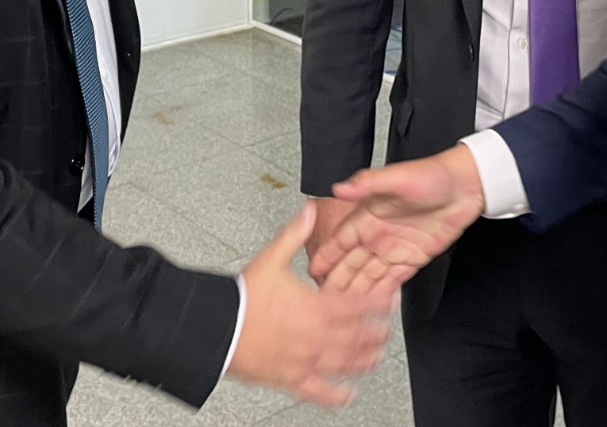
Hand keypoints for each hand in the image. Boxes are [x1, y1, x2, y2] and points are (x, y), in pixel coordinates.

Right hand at [228, 201, 394, 406]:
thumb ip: (294, 234)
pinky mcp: (289, 378)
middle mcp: (315, 335)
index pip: (356, 305)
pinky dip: (334, 396)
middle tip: (386, 333)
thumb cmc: (242, 296)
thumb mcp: (271, 258)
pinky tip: (345, 395)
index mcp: (314, 306)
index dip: (376, 304)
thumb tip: (309, 209)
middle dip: (375, 335)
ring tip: (375, 360)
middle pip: (356, 337)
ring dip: (363, 362)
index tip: (389, 302)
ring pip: (343, 364)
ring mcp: (304, 359)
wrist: (217, 326)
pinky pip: (317, 391)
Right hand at [310, 145, 485, 292]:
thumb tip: (339, 187)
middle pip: (351, 263)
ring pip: (369, 275)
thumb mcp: (397, 177)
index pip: (341, 240)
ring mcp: (395, 247)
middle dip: (337, 281)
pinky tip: (371, 307)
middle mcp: (378, 234)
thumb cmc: (432, 175)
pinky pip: (393, 280)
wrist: (465, 186)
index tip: (312, 270)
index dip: (326, 255)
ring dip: (356, 292)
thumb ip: (367, 184)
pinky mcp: (413, 257)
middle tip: (322, 301)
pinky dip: (381, 293)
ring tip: (342, 312)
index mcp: (369, 215)